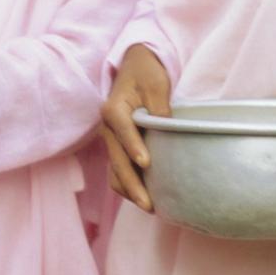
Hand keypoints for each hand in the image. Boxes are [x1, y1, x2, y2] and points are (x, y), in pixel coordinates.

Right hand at [101, 46, 172, 211]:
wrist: (134, 68)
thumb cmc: (146, 73)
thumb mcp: (156, 83)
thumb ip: (159, 106)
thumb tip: (167, 129)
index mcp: (114, 109)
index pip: (122, 129)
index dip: (133, 146)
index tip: (146, 163)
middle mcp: (108, 127)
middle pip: (117, 159)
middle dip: (131, 183)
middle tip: (148, 203)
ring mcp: (112, 140)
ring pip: (114, 170)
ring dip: (129, 190)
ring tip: (150, 206)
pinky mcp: (118, 147)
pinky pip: (119, 170)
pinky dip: (129, 185)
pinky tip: (146, 197)